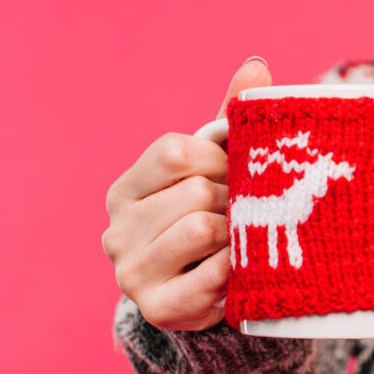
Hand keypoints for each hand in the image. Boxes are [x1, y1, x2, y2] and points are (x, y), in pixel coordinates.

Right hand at [101, 57, 271, 330]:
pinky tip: (240, 271)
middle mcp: (117, 230)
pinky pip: (212, 277)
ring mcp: (131, 272)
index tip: (235, 173)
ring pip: (201, 229)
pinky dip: (236, 270)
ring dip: (236, 234)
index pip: (175, 150)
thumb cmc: (215, 218)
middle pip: (194, 191)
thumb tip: (256, 64)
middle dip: (234, 200)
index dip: (219, 158)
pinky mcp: (158, 308)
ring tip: (241, 241)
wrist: (211, 296)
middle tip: (246, 214)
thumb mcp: (219, 167)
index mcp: (126, 189)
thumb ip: (231, 118)